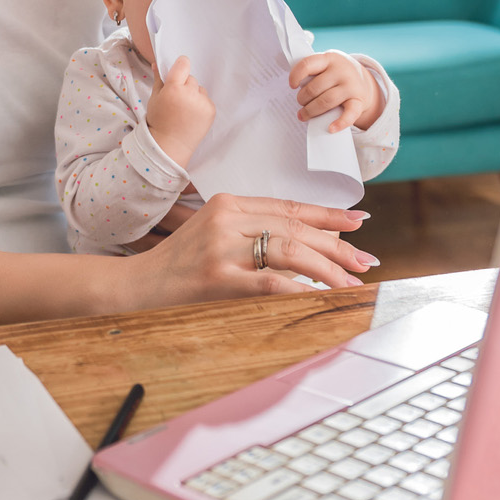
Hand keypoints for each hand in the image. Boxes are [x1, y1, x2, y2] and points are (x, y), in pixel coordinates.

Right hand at [124, 193, 378, 304]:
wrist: (136, 285)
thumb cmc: (179, 264)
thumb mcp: (213, 234)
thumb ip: (251, 231)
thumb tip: (305, 245)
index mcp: (228, 202)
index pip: (288, 207)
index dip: (327, 215)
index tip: (357, 221)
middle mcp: (227, 218)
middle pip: (294, 228)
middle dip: (336, 245)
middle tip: (364, 260)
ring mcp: (221, 247)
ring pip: (288, 251)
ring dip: (326, 269)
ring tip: (350, 282)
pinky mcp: (217, 277)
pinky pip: (269, 282)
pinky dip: (298, 289)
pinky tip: (318, 296)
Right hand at [146, 55, 215, 167]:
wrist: (170, 145)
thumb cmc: (159, 121)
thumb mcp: (154, 98)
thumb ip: (159, 79)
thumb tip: (158, 63)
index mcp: (174, 89)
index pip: (183, 64)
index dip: (180, 66)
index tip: (178, 72)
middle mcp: (190, 94)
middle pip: (191, 78)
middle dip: (184, 85)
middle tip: (176, 100)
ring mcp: (202, 103)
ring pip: (199, 89)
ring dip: (194, 94)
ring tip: (184, 109)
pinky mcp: (211, 111)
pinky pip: (206, 100)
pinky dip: (200, 104)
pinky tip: (191, 115)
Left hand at [290, 50, 385, 131]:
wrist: (361, 80)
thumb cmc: (335, 75)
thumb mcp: (325, 66)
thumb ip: (313, 74)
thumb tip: (299, 93)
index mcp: (329, 59)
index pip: (308, 64)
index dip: (296, 76)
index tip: (292, 86)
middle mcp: (341, 70)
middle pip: (314, 88)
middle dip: (302, 99)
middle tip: (300, 103)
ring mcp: (351, 86)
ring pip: (326, 101)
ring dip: (311, 111)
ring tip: (304, 115)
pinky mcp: (359, 101)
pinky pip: (349, 114)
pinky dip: (340, 123)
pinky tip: (330, 129)